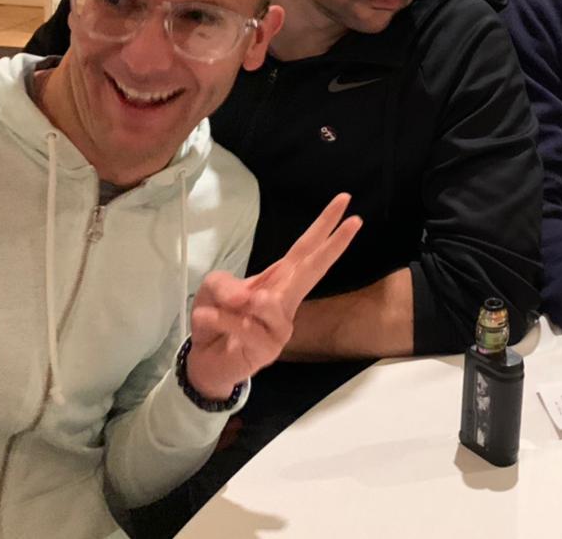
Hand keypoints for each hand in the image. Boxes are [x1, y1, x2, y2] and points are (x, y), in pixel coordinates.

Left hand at [185, 193, 361, 399]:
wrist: (205, 360)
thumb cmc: (216, 318)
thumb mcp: (213, 288)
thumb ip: (226, 284)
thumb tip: (248, 298)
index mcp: (279, 279)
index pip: (306, 248)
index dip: (324, 226)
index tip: (344, 202)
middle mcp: (286, 301)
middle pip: (314, 268)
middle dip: (334, 244)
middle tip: (356, 219)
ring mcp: (281, 327)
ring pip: (273, 306)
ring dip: (250, 303)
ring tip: (229, 302)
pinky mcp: (268, 350)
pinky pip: (247, 329)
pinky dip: (222, 320)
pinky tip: (206, 318)